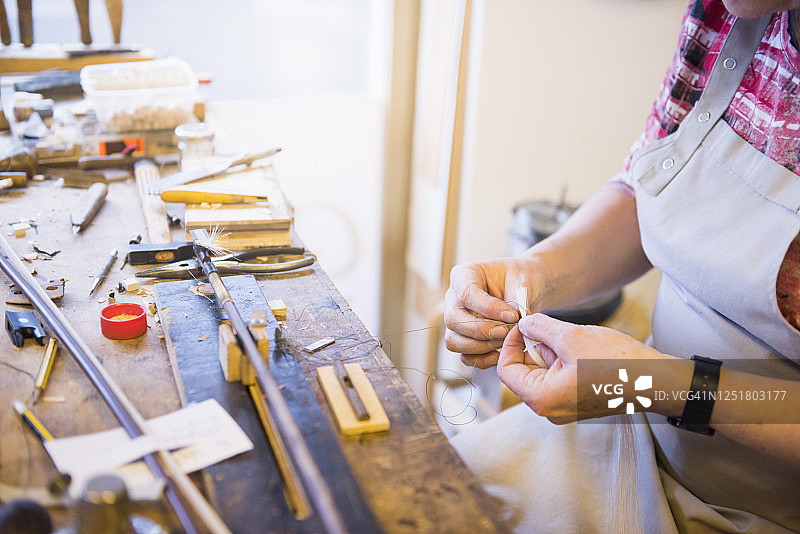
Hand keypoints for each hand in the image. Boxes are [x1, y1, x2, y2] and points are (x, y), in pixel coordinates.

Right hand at [444, 257, 542, 368]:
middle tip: (506, 332)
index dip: (488, 308)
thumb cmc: (519, 278)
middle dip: (482, 330)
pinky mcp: (464, 339)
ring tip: (505, 342)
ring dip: (480, 347)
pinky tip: (501, 353)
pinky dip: (482, 359)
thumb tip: (512, 321)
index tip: (511, 316)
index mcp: (464, 275)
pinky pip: (465, 356)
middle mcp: (453, 299)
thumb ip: (516, 299)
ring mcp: (456, 321)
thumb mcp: (522, 279)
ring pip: (454, 341)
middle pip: (453, 320)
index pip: (466, 294)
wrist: (524, 289)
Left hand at [497, 313, 665, 422]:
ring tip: (573, 340)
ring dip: (550, 352)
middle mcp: (549, 409)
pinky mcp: (577, 402)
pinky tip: (582, 350)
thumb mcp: (570, 336)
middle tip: (549, 327)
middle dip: (532, 346)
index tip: (522, 326)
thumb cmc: (616, 362)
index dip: (510, 344)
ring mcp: (564, 408)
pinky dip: (563, 361)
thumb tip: (524, 324)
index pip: (507, 370)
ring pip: (542, 373)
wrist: (655, 381)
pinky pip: (558, 379)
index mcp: (541, 399)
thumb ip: (539, 328)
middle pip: (523, 372)